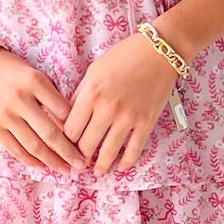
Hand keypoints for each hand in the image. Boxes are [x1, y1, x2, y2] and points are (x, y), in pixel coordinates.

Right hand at [0, 47, 88, 173]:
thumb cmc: (11, 69)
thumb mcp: (35, 73)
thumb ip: (51, 95)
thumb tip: (70, 124)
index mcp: (35, 82)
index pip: (62, 111)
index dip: (76, 129)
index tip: (87, 141)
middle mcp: (20, 99)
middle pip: (50, 133)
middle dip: (68, 152)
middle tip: (82, 164)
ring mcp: (5, 115)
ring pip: (33, 145)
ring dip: (52, 161)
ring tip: (65, 170)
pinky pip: (15, 149)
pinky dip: (30, 160)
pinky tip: (42, 166)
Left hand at [61, 31, 180, 174]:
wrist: (158, 52)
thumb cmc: (123, 57)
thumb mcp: (93, 71)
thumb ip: (81, 95)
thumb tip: (68, 118)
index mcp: (90, 95)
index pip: (70, 130)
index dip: (65, 142)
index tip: (65, 148)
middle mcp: (107, 109)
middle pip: (86, 145)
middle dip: (79, 157)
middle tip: (77, 163)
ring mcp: (128, 118)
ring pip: (108, 153)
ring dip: (100, 166)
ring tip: (96, 172)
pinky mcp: (146, 123)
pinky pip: (134, 150)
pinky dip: (126, 162)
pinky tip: (120, 167)